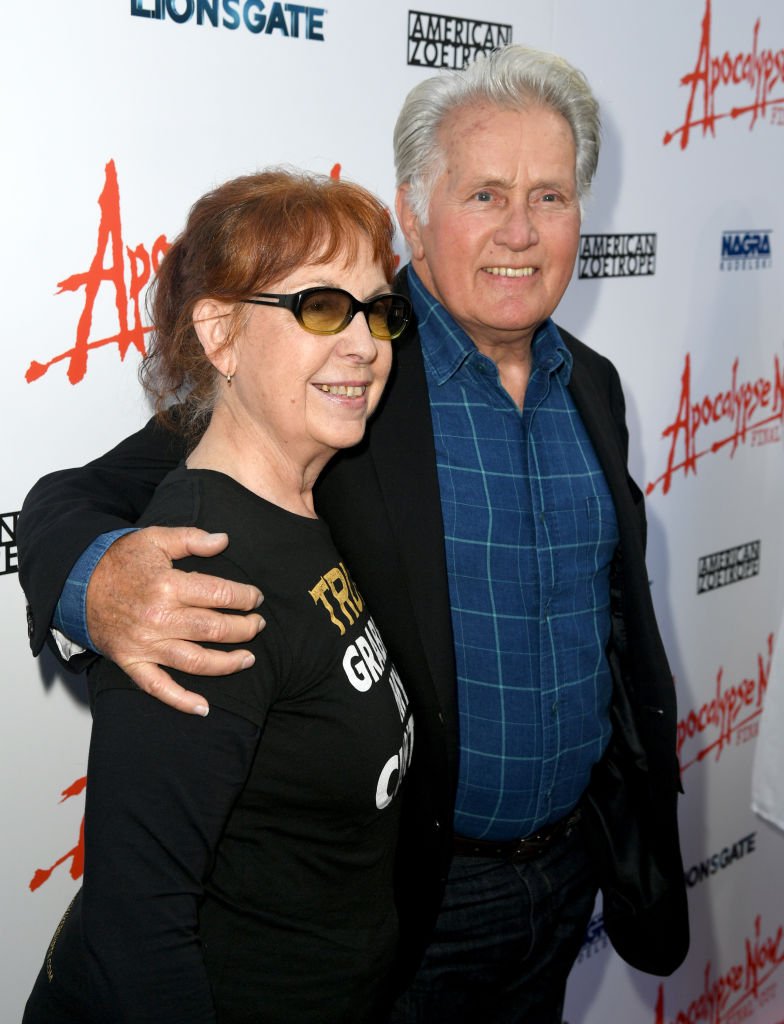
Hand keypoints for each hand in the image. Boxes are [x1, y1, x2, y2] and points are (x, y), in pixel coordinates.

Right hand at [86, 527, 263, 714]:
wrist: (77, 583)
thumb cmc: (120, 560)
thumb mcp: (155, 538)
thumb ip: (191, 538)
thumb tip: (224, 540)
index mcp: (167, 585)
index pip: (220, 595)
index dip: (245, 597)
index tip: (255, 598)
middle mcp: (159, 618)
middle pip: (214, 630)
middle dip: (244, 629)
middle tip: (258, 625)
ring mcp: (145, 644)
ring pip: (196, 661)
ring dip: (227, 664)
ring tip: (249, 659)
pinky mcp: (132, 662)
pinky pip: (159, 688)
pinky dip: (181, 701)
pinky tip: (204, 708)